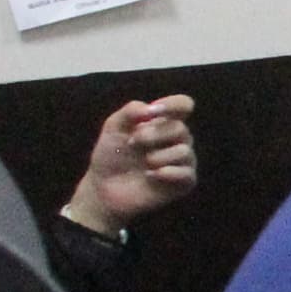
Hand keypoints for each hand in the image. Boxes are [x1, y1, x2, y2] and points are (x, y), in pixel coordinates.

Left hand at [62, 95, 197, 234]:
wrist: (104, 187)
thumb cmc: (110, 155)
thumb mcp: (114, 127)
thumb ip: (130, 111)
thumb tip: (151, 109)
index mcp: (163, 123)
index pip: (183, 105)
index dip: (174, 104)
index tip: (154, 111)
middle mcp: (177, 140)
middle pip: (180, 129)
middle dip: (153, 135)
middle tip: (132, 143)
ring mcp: (183, 161)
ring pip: (184, 151)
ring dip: (157, 157)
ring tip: (143, 164)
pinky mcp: (184, 182)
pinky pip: (186, 173)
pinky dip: (166, 173)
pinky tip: (150, 176)